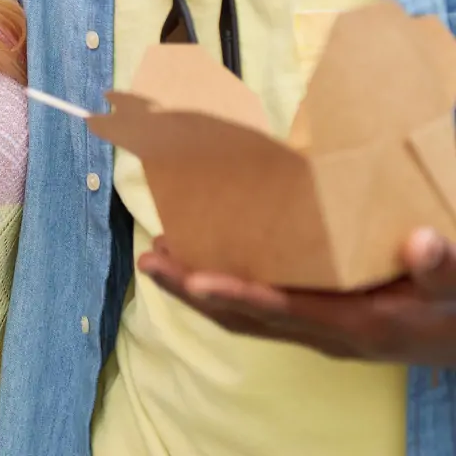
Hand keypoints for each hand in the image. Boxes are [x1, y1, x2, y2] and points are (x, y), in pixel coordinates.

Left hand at [140, 229, 455, 363]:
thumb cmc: (453, 307)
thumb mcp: (453, 284)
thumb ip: (439, 266)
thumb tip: (423, 241)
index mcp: (352, 324)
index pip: (282, 310)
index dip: (236, 295)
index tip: (193, 278)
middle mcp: (323, 334)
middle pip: (245, 317)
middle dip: (192, 291)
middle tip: (150, 261)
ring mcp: (315, 331)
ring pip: (244, 316)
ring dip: (198, 289)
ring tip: (160, 256)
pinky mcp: (313, 321)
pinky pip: (257, 310)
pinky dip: (224, 288)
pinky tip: (205, 260)